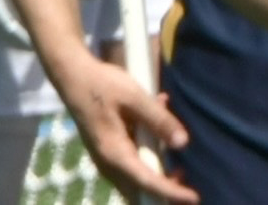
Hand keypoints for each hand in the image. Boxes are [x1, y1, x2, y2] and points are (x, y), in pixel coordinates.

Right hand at [47, 52, 197, 202]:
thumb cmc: (103, 85)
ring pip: (135, 179)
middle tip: (188, 183)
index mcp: (114, 153)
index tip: (194, 198)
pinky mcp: (108, 150)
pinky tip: (160, 134)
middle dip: (164, 190)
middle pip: (139, 189)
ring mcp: (106, 158)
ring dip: (157, 175)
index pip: (147, 181)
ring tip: (179, 169)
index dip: (171, 192)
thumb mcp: (135, 98)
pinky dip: (149, 158)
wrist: (74, 76)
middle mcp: (108, 162)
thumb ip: (159, 120)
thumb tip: (183, 143)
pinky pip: (131, 164)